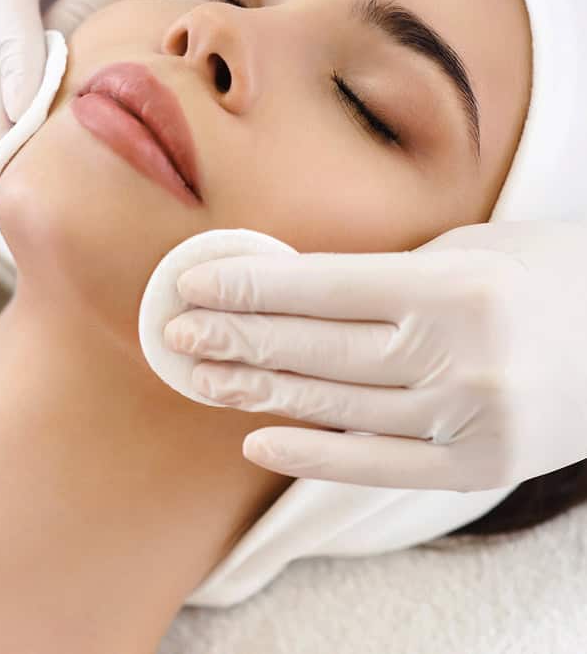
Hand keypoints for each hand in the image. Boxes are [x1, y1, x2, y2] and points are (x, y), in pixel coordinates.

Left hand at [164, 220, 586, 491]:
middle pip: (318, 350)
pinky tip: (257, 438)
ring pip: (337, 406)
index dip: (250, 286)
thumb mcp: (468, 253)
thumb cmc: (545, 275)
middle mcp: (460, 357)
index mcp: (456, 288)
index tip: (192, 284)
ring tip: (200, 377)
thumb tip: (295, 295)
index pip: (324, 288)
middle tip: (174, 332)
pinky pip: (379, 463)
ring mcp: (470, 420)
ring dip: (260, 391)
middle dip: (237, 338)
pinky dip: (315, 453)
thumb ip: (385, 279)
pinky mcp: (480, 467)